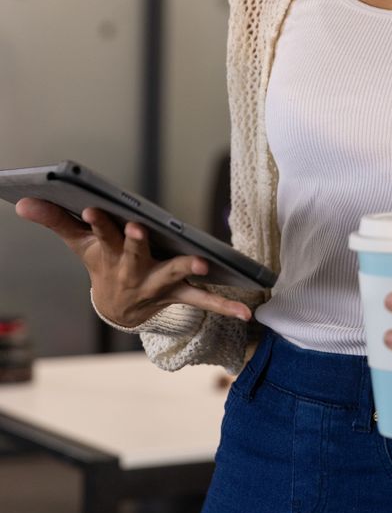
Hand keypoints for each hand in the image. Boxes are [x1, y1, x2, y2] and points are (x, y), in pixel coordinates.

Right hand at [15, 199, 253, 326]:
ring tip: (203, 265)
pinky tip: (247, 312)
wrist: (119, 308)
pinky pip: (204, 300)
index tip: (91, 206)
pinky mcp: (180, 293)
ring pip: (173, 276)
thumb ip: (56, 220)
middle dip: (135, 242)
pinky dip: (225, 305)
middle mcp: (134, 271)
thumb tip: (23, 200)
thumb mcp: (79, 243)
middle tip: (136, 228)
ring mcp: (159, 284)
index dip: (96, 222)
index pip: (100, 234)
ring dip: (187, 271)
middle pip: (135, 254)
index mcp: (110, 254)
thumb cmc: (102, 264)